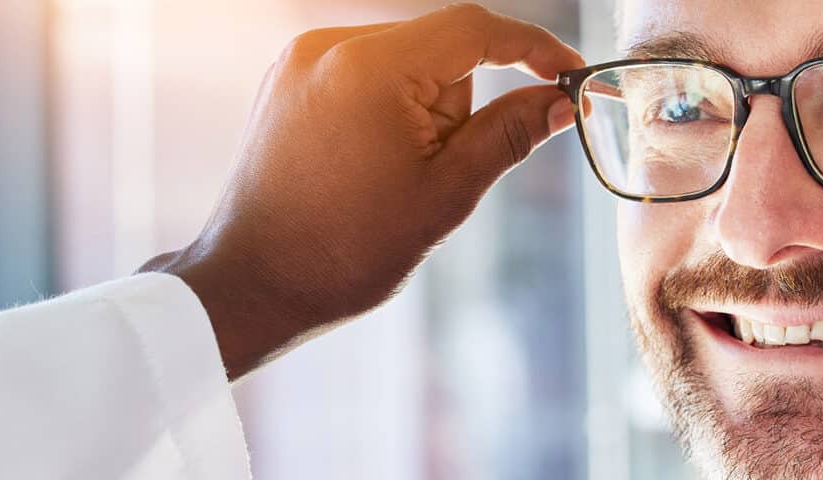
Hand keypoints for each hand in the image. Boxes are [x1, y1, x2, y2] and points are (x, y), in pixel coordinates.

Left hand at [140, 3, 582, 378]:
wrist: (252, 284)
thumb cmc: (346, 249)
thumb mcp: (446, 192)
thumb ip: (509, 134)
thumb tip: (559, 102)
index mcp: (371, 68)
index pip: (475, 29)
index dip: (533, 48)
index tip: (569, 77)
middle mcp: (329, 46)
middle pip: (438, 47)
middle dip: (457, 104)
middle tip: (436, 171)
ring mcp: (301, 59)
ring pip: (404, 62)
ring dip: (421, 109)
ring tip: (388, 178)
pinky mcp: (288, 78)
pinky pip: (364, 74)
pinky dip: (386, 109)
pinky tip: (365, 165)